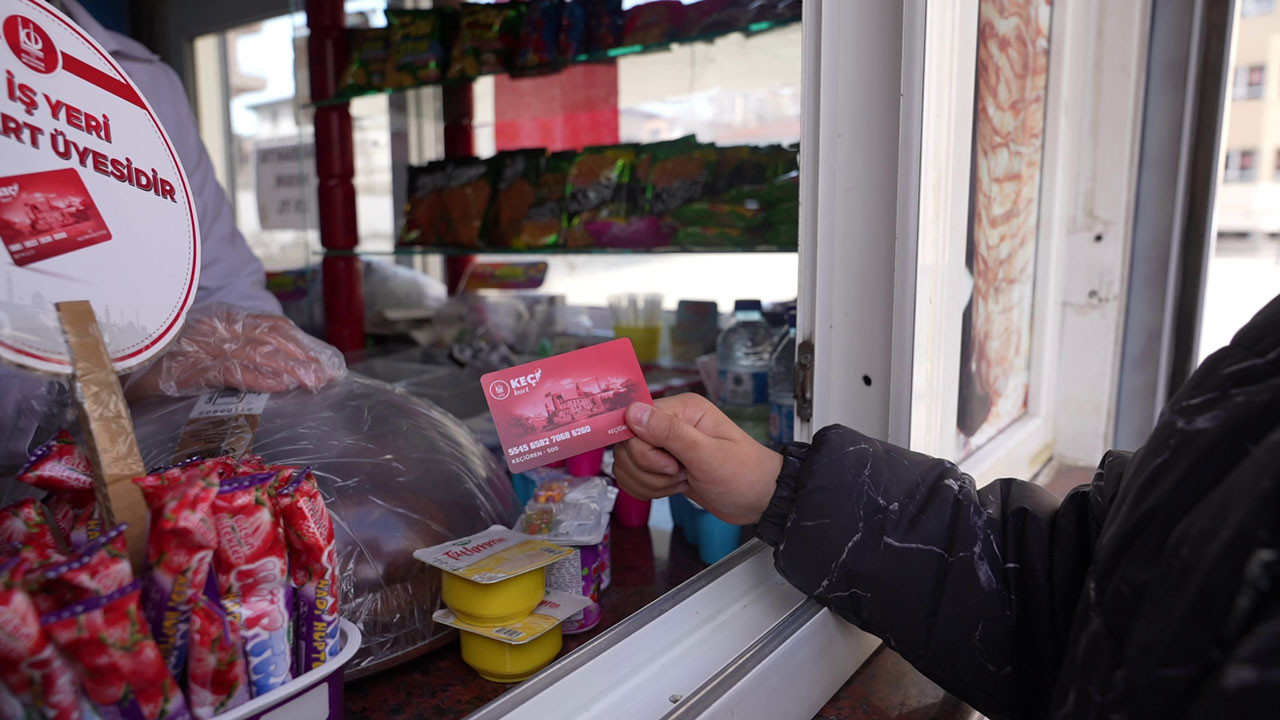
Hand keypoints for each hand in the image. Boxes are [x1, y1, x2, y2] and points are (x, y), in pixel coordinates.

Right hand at [125, 304, 345, 398]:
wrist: (114, 366)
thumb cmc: (163, 364)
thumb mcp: (206, 355)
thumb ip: (238, 358)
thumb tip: (280, 373)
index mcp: (223, 322)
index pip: (272, 327)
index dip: (303, 344)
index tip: (327, 362)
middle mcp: (215, 328)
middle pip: (271, 338)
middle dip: (304, 358)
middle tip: (328, 377)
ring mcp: (200, 345)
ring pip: (256, 351)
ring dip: (289, 368)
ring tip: (312, 383)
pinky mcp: (186, 366)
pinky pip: (229, 369)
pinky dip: (258, 377)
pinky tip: (279, 387)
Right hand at [613, 394, 781, 524]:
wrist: (758, 500)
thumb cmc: (744, 474)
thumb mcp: (708, 455)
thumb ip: (669, 432)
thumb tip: (632, 412)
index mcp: (683, 410)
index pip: (635, 421)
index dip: (644, 449)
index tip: (668, 463)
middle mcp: (670, 424)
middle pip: (628, 445)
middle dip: (649, 470)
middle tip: (679, 474)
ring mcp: (665, 446)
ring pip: (627, 463)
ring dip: (650, 482)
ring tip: (681, 481)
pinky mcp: (661, 466)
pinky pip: (634, 476)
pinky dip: (648, 489)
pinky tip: (673, 489)